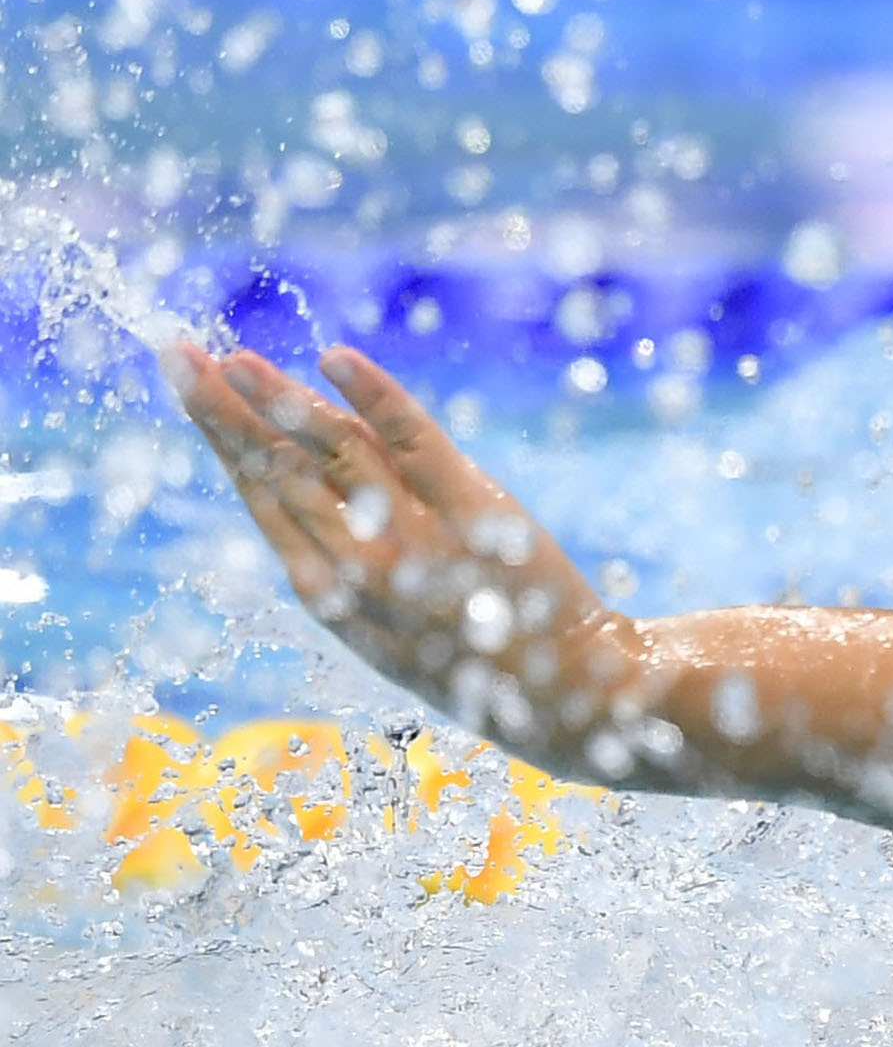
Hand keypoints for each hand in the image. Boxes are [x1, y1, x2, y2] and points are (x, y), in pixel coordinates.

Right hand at [166, 341, 644, 762]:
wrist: (561, 692)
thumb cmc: (471, 663)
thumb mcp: (385, 632)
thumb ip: (342, 571)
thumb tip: (307, 506)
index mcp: (329, 592)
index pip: (263, 499)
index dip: (222, 443)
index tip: (190, 392)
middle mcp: (358, 562)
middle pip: (279, 470)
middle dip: (222, 412)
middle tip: (176, 354)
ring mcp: (412, 533)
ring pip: (331, 450)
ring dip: (277, 398)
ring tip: (230, 354)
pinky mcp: (471, 508)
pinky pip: (413, 439)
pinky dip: (374, 395)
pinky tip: (335, 358)